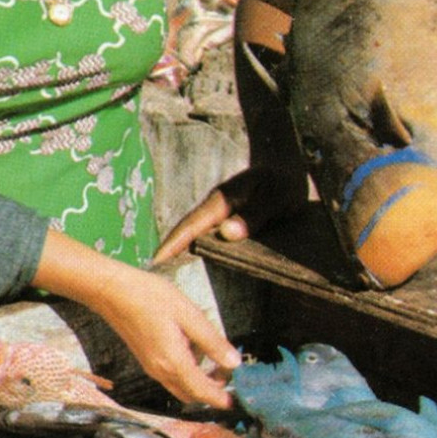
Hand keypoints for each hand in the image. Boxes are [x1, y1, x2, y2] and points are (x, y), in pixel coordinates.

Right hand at [93, 267, 241, 407]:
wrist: (112, 291)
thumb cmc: (150, 297)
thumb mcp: (188, 314)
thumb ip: (212, 341)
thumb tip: (234, 362)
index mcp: (174, 362)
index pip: (202, 392)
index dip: (221, 398)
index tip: (236, 400)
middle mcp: (161, 371)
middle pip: (191, 395)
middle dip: (212, 390)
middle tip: (228, 371)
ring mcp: (152, 367)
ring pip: (180, 386)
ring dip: (199, 381)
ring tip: (213, 354)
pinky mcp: (147, 359)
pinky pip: (171, 376)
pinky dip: (186, 371)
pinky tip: (191, 346)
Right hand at [153, 165, 308, 263]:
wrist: (285, 163)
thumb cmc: (284, 181)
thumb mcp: (277, 198)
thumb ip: (253, 215)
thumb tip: (226, 234)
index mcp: (223, 201)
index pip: (193, 225)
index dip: (175, 243)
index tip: (157, 260)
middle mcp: (215, 205)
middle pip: (186, 229)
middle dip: (168, 248)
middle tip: (151, 274)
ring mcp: (218, 210)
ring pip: (193, 230)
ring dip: (178, 247)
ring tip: (163, 270)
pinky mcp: (225, 214)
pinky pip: (204, 231)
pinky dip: (192, 244)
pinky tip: (188, 259)